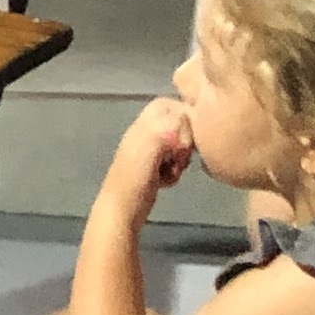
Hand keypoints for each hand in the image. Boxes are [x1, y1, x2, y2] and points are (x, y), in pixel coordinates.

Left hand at [95, 92, 194, 223]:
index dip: (182, 115)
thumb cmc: (135, 177)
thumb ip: (170, 126)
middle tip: (180, 156)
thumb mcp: (153, 145)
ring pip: (179, 146)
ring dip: (181, 158)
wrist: (123, 209)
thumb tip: (186, 119)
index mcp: (143, 125)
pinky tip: (167, 181)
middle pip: (176, 125)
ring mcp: (149, 153)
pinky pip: (175, 163)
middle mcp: (145, 135)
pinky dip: (175, 171)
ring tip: (172, 170)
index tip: (191, 133)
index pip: (167, 105)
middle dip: (185, 140)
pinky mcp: (154, 169)